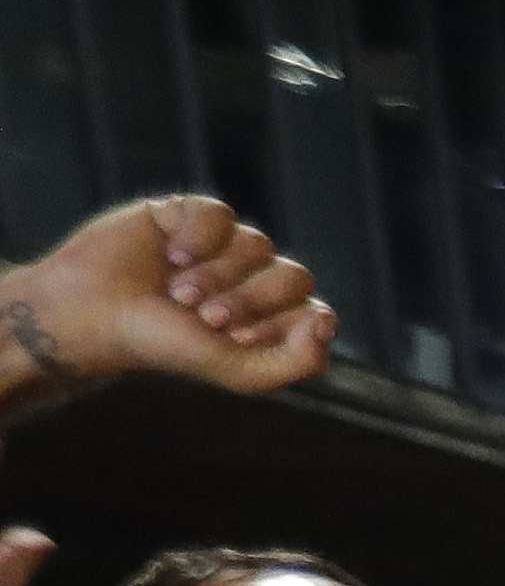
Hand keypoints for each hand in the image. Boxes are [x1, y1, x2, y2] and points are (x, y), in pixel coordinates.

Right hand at [0, 196, 334, 406]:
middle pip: (294, 276)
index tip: (237, 337)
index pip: (315, 312)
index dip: (280, 323)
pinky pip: (221, 214)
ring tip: (178, 293)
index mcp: (273, 317)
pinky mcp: (189, 214)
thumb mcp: (239, 371)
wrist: (94, 314)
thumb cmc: (165, 346)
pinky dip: (200, 238)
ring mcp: (224, 246)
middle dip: (249, 301)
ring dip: (218, 275)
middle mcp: (254, 279)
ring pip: (257, 245)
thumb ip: (298, 361)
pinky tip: (172, 256)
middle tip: (206, 317)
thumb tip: (327, 321)